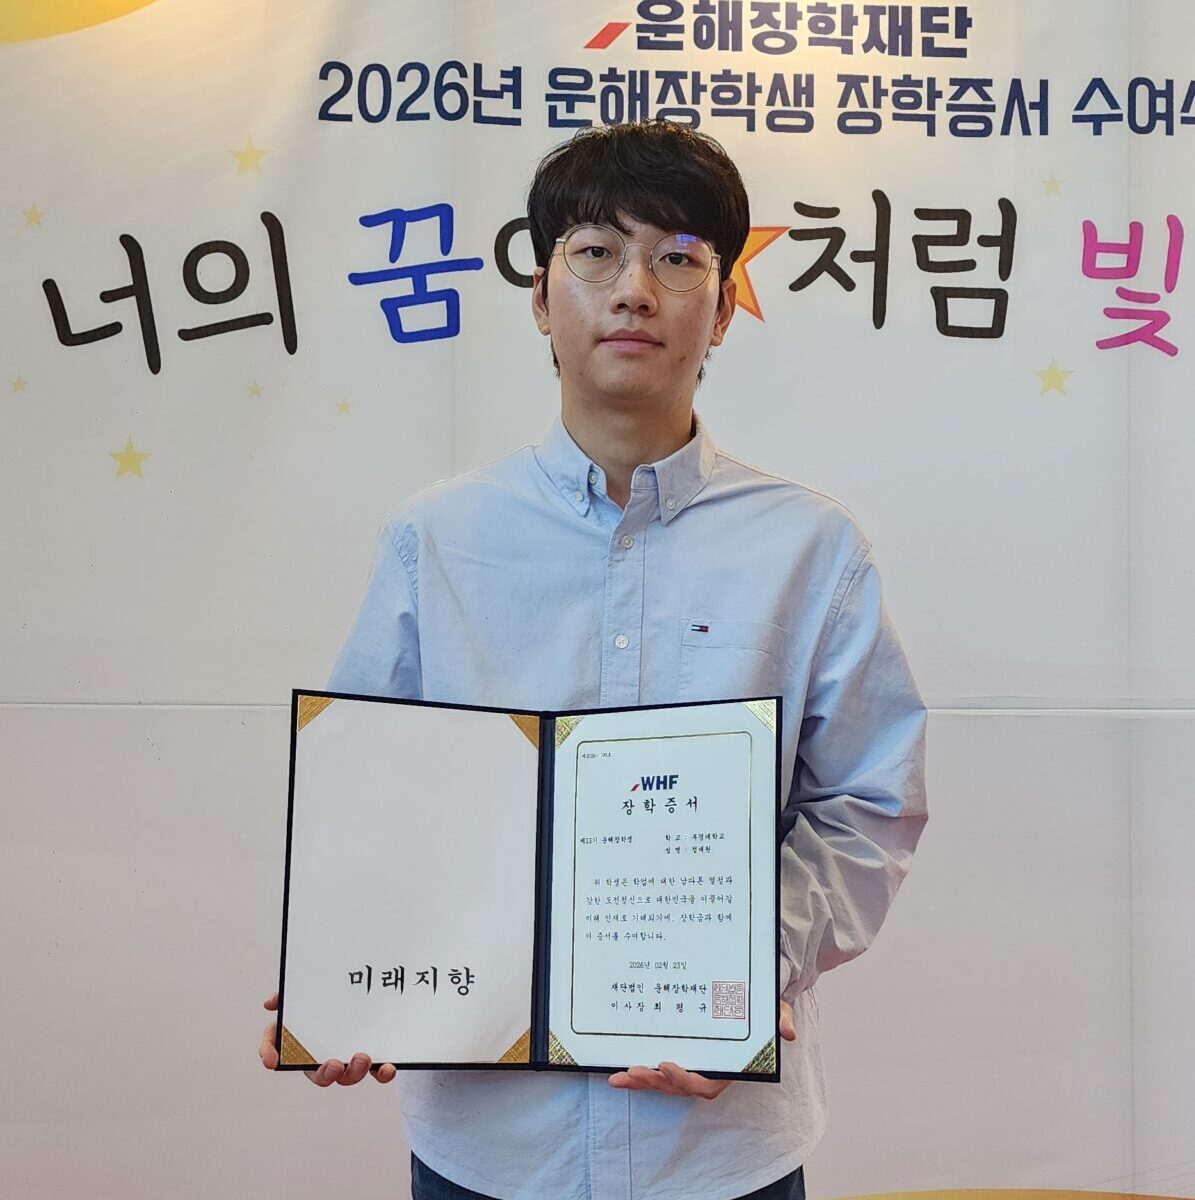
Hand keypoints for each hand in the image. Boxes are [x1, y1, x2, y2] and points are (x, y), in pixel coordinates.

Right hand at [259, 992, 396, 1085]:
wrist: (367, 988)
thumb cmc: (330, 995)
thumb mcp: (310, 989)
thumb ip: (290, 994)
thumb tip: (271, 1003)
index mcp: (301, 1040)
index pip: (277, 1048)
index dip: (270, 1054)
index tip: (271, 1061)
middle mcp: (322, 1056)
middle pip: (317, 1074)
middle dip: (326, 1074)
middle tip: (335, 1065)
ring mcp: (347, 1060)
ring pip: (347, 1076)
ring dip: (354, 1072)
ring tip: (363, 1057)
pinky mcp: (371, 1059)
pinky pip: (375, 1072)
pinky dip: (381, 1073)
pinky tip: (388, 1068)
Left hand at [607, 999, 795, 1099]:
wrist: (752, 1005)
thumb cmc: (760, 1010)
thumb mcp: (774, 1011)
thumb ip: (779, 1019)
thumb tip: (787, 1031)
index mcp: (729, 1069)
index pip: (707, 1085)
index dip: (685, 1079)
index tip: (666, 1064)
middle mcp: (709, 1074)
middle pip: (678, 1088)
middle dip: (654, 1082)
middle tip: (631, 1071)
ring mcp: (692, 1069)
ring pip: (664, 1084)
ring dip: (641, 1082)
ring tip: (617, 1077)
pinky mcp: (677, 1060)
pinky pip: (657, 1073)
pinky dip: (639, 1074)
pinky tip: (618, 1073)